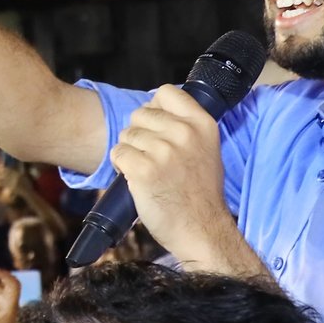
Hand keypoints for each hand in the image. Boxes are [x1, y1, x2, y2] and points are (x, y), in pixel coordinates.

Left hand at [106, 86, 241, 267]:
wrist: (201, 230)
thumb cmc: (199, 194)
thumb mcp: (206, 149)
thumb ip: (185, 126)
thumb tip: (154, 109)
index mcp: (202, 124)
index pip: (166, 92)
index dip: (155, 108)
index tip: (157, 127)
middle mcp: (184, 133)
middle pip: (140, 114)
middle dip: (139, 134)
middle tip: (151, 157)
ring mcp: (163, 151)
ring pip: (126, 135)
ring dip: (129, 152)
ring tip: (147, 171)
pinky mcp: (142, 170)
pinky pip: (117, 154)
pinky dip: (121, 166)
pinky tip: (136, 179)